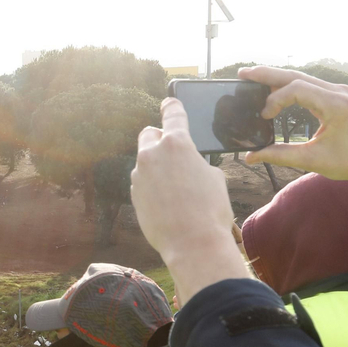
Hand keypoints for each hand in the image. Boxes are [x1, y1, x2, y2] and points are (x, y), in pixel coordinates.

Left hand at [130, 98, 249, 304]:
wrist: (192, 243)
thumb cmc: (210, 209)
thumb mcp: (214, 178)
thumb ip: (196, 163)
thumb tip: (188, 166)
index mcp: (177, 143)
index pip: (172, 114)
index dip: (172, 106)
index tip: (168, 102)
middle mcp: (152, 155)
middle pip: (148, 134)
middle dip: (158, 138)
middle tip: (171, 150)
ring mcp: (139, 175)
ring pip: (145, 162)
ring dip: (156, 167)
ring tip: (175, 188)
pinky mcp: (133, 195)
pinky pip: (142, 183)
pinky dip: (151, 186)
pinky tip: (166, 202)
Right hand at [237, 66, 347, 226]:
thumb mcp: (312, 160)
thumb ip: (279, 155)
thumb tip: (249, 157)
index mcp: (334, 103)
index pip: (296, 89)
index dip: (274, 100)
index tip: (263, 116)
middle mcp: (338, 91)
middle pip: (297, 76)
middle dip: (269, 74)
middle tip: (243, 74)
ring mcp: (340, 92)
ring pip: (304, 79)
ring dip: (279, 79)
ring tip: (255, 78)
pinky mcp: (340, 97)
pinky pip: (312, 86)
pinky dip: (293, 87)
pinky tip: (278, 90)